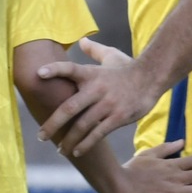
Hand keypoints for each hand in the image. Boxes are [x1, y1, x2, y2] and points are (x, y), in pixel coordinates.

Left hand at [37, 39, 163, 157]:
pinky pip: (98, 133)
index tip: (38, 74)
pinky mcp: (118, 117)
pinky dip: (86, 144)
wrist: (152, 78)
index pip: (70, 69)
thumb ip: (94, 50)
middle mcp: (97, 89)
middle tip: (40, 136)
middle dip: (53, 124)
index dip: (55, 70)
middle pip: (70, 108)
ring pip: (83, 125)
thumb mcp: (111, 56)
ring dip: (69, 139)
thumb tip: (82, 40)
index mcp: (91, 74)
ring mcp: (108, 105)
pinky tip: (77, 152)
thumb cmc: (128, 68)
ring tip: (60, 148)